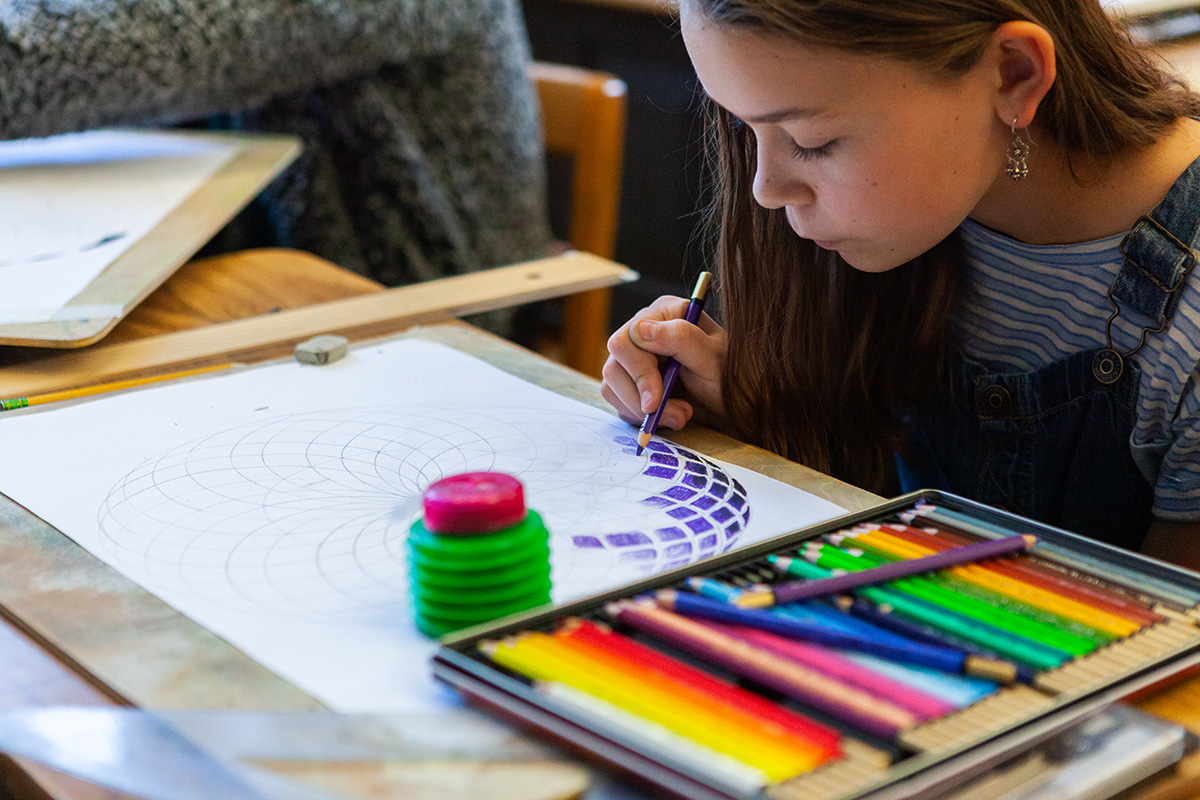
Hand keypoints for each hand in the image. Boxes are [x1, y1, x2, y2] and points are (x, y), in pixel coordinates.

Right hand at [601, 295, 726, 431]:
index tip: (655, 402)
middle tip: (674, 416)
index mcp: (665, 314)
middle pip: (615, 364)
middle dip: (639, 398)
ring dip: (641, 410)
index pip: (629, 339)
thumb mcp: (713, 358)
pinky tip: (666, 417)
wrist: (735, 406)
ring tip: (679, 416)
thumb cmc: (730, 377)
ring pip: (612, 385)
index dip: (639, 373)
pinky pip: (616, 400)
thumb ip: (681, 339)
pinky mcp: (630, 381)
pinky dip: (638, 416)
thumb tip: (640, 330)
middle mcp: (645, 331)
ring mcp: (634, 357)